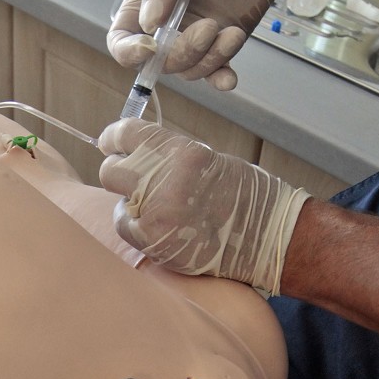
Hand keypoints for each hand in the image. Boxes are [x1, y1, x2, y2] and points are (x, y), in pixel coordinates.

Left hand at [98, 118, 309, 295]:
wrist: (267, 236)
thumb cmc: (244, 196)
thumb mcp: (207, 160)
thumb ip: (168, 158)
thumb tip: (134, 156)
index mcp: (181, 153)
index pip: (125, 135)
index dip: (113, 139)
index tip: (111, 144)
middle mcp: (165, 182)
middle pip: (111, 171)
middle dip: (119, 174)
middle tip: (134, 180)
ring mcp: (158, 215)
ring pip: (119, 202)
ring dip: (133, 203)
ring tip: (162, 209)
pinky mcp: (155, 243)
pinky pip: (127, 228)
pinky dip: (138, 227)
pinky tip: (161, 227)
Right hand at [106, 0, 308, 90]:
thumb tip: (147, 24)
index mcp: (147, 1)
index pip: (122, 39)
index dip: (128, 51)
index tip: (150, 46)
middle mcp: (167, 25)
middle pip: (158, 62)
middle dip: (182, 52)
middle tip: (209, 26)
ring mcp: (195, 37)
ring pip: (188, 70)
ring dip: (209, 59)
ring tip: (232, 33)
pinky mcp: (222, 43)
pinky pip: (214, 72)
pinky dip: (220, 78)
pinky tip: (229, 78)